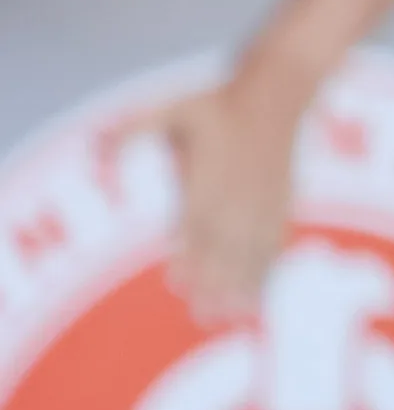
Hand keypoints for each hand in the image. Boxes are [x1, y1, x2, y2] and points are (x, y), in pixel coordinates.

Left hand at [144, 73, 307, 324]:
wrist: (277, 94)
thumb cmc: (219, 103)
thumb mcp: (174, 107)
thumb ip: (137, 126)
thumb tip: (97, 147)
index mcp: (209, 177)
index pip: (197, 221)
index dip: (189, 251)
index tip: (177, 281)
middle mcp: (238, 195)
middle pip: (225, 246)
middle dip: (215, 282)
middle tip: (202, 314)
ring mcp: (262, 203)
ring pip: (250, 251)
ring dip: (240, 285)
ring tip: (228, 315)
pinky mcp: (280, 206)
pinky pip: (274, 245)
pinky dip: (266, 272)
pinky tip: (258, 297)